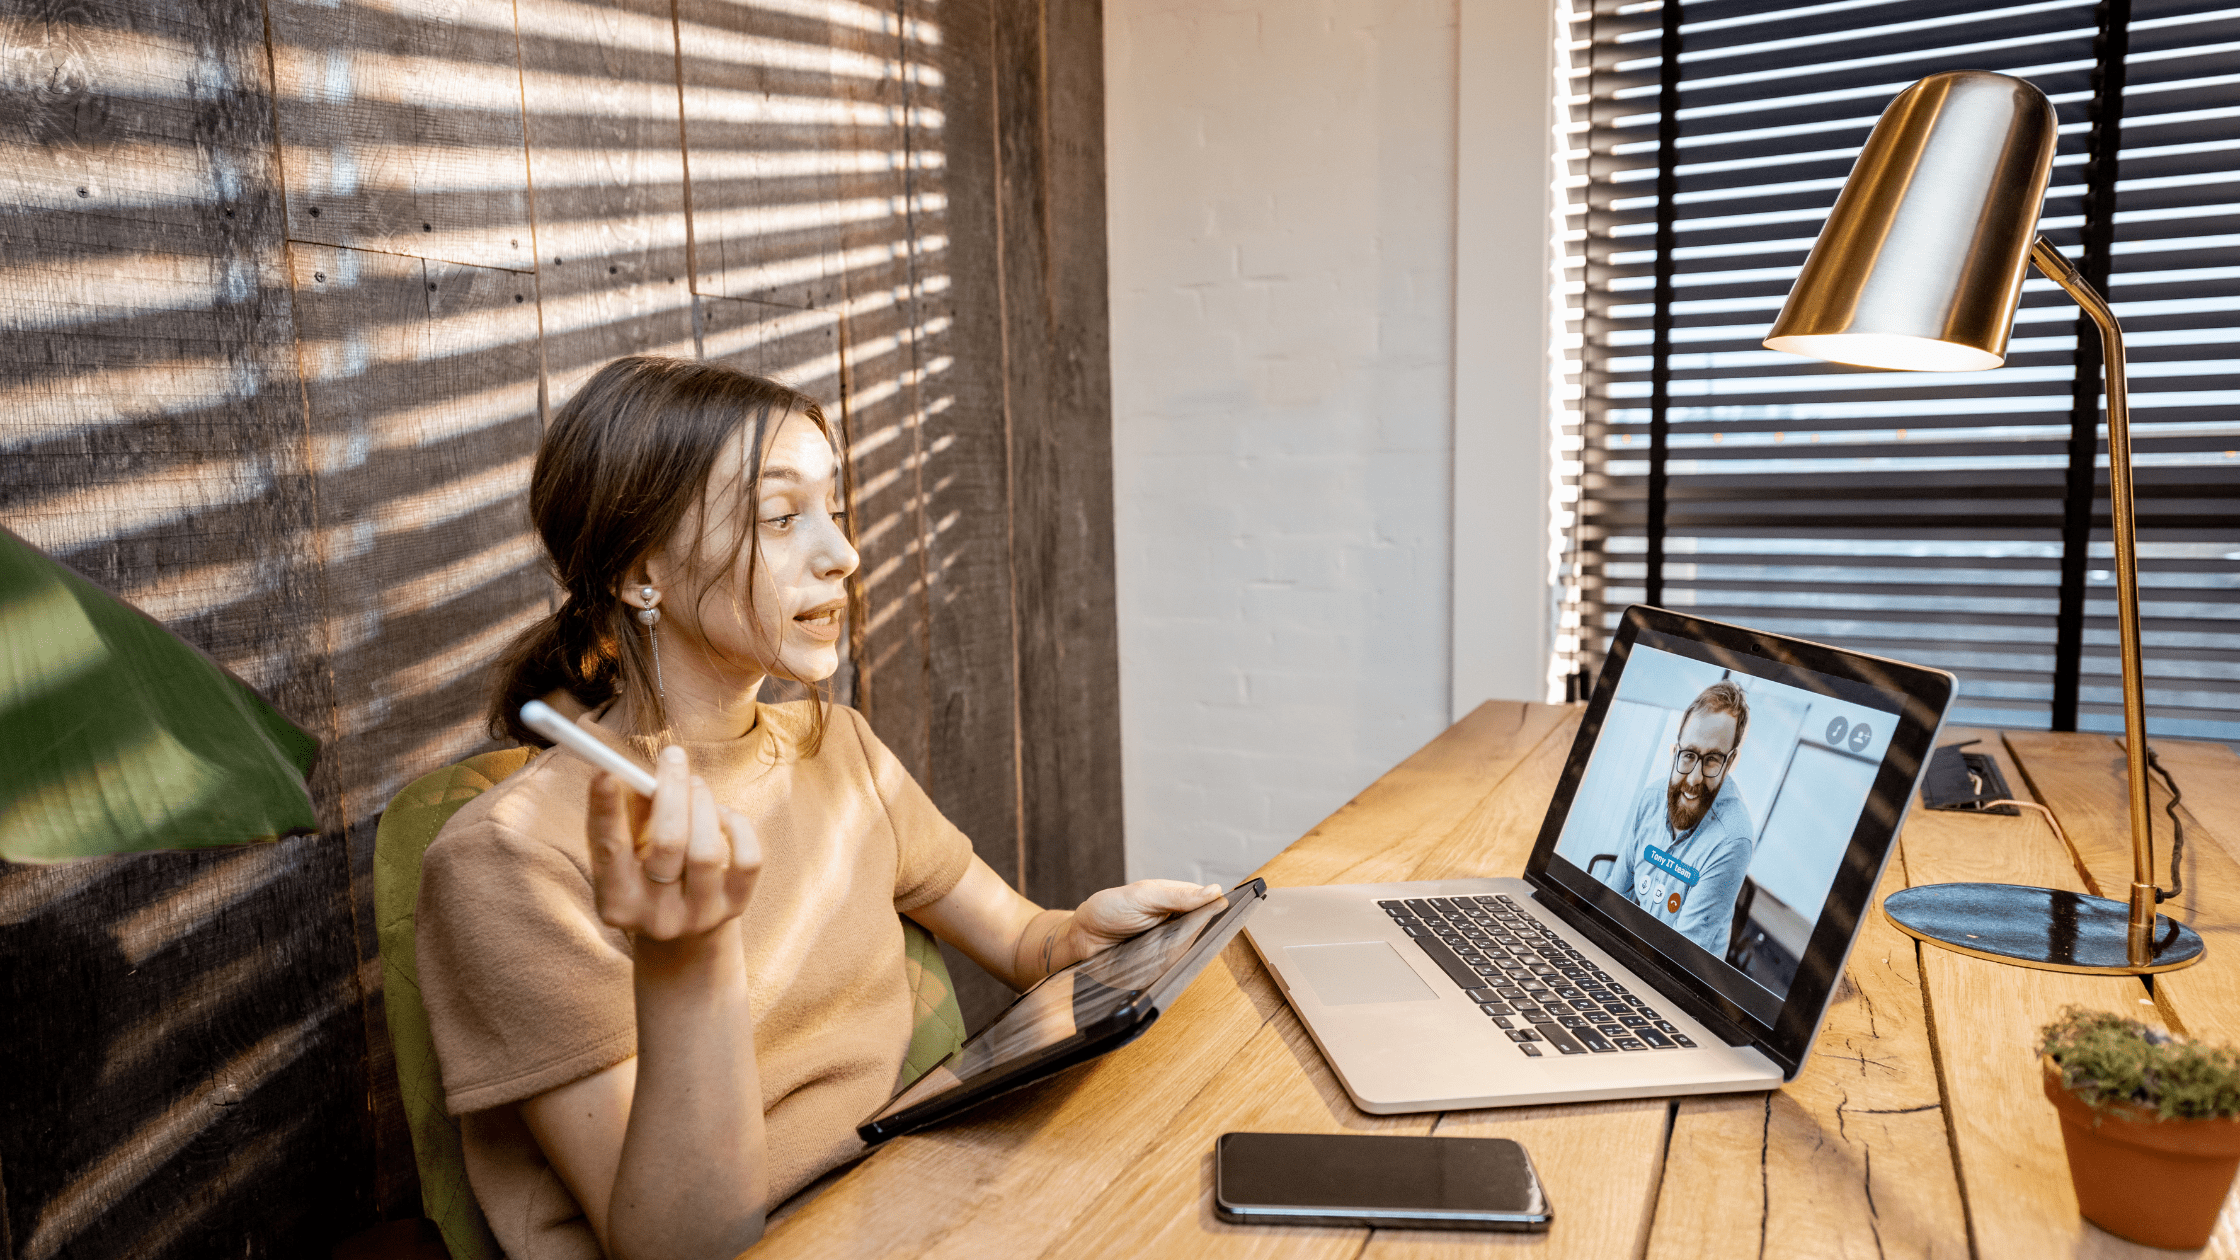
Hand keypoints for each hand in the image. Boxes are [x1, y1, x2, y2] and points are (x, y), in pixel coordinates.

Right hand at [586, 745, 759, 941]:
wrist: (685, 925)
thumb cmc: (647, 868)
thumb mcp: (629, 848)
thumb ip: (627, 812)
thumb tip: (634, 770)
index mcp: (617, 901)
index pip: (609, 850)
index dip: (606, 810)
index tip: (606, 771)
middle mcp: (656, 916)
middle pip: (668, 843)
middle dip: (672, 791)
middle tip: (672, 757)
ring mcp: (699, 915)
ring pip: (707, 849)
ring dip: (702, 803)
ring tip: (695, 786)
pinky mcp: (735, 906)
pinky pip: (746, 857)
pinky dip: (736, 825)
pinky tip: (722, 815)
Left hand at [1055, 879, 1226, 968]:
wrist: (1080, 939)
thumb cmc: (1108, 910)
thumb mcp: (1142, 896)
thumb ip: (1177, 895)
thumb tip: (1214, 891)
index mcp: (1176, 901)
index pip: (1209, 904)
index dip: (1221, 909)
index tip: (1232, 911)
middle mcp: (1177, 925)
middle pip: (1205, 932)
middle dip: (1207, 935)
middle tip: (1203, 933)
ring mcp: (1169, 948)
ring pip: (1192, 954)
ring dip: (1191, 955)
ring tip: (1183, 951)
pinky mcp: (1160, 969)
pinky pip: (1175, 972)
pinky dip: (1176, 971)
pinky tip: (1174, 969)